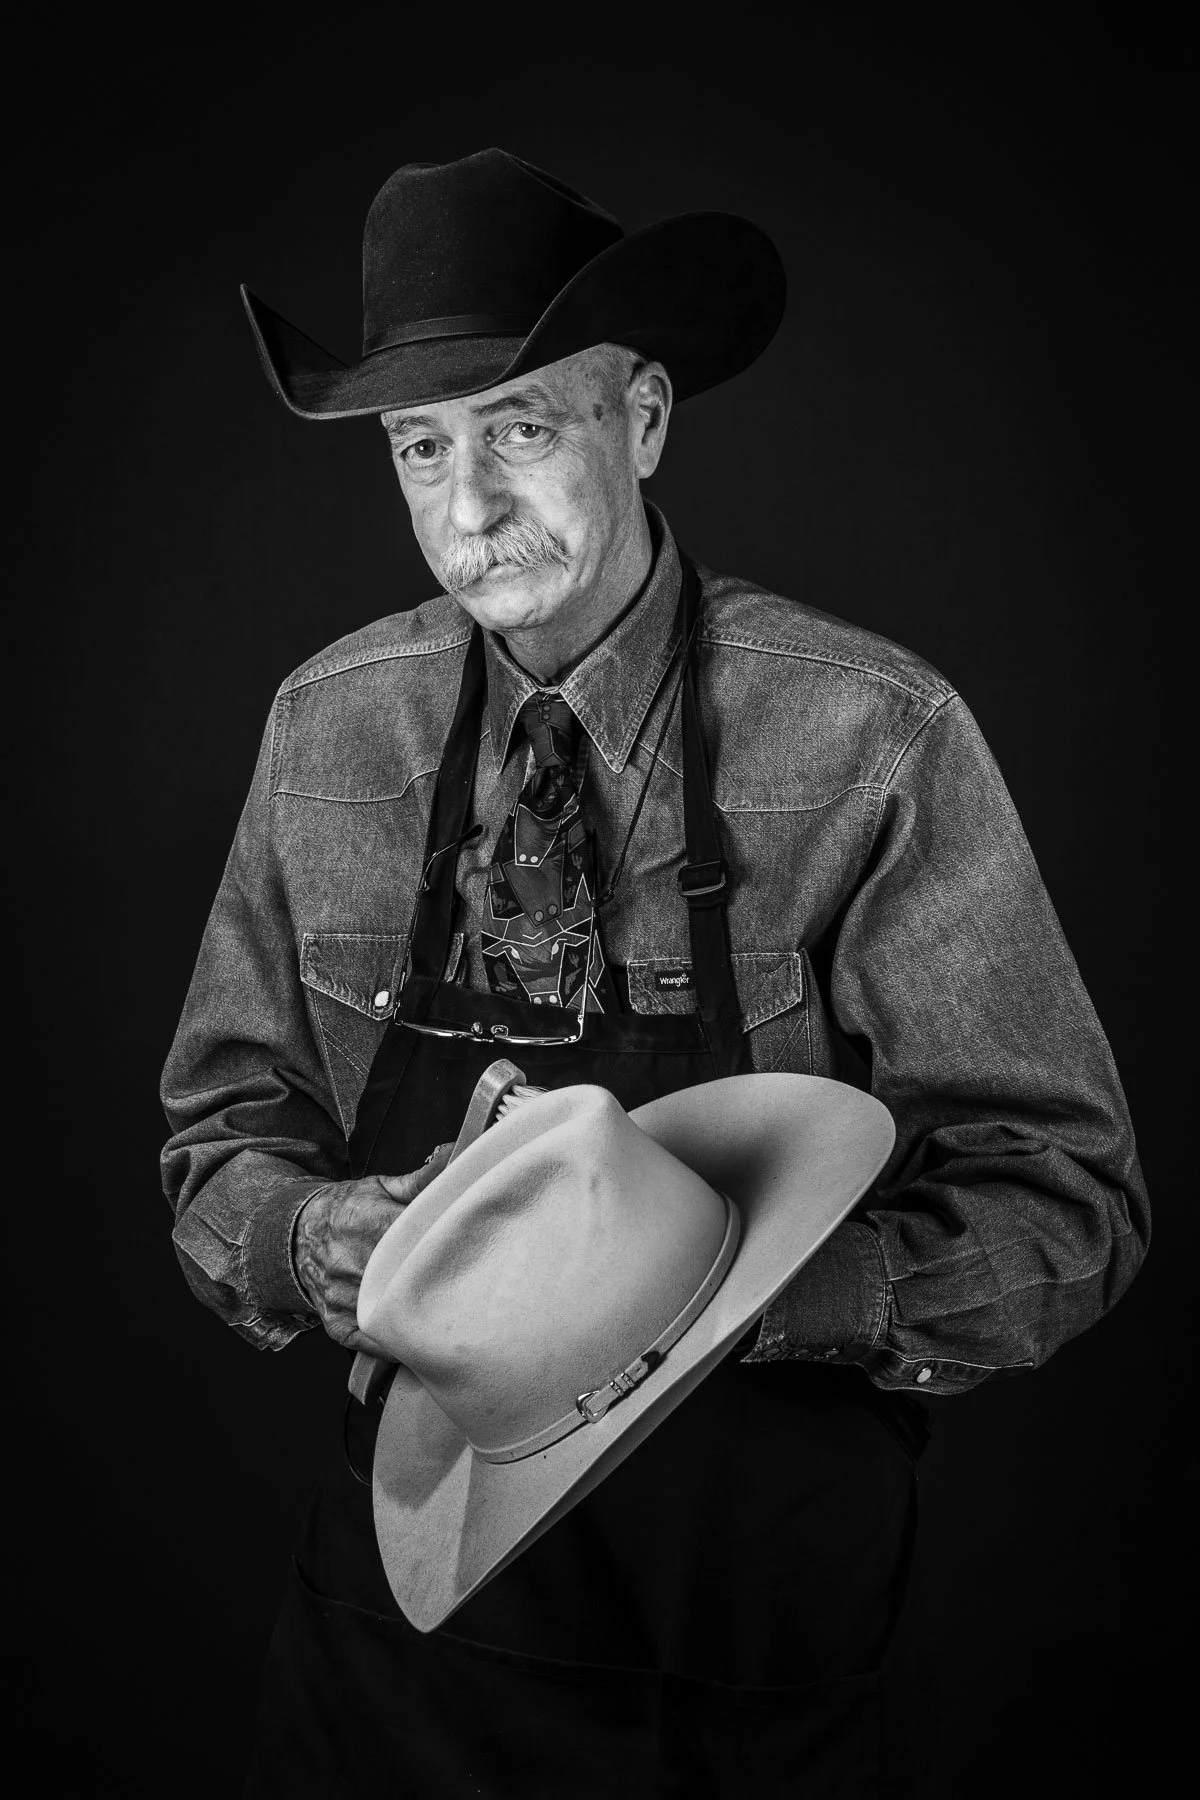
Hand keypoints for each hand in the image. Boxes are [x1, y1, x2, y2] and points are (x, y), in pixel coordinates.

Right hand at [292, 1144, 454, 1351]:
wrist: (294, 1235)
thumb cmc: (343, 1210)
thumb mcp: (379, 1188)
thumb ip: (421, 1179)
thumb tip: (456, 1156)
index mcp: (370, 1226)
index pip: (420, 1241)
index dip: (448, 1246)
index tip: (473, 1249)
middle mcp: (355, 1264)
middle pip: (410, 1283)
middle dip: (441, 1286)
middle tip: (472, 1291)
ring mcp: (345, 1299)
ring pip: (394, 1319)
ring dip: (422, 1319)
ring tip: (451, 1316)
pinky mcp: (339, 1324)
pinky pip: (374, 1343)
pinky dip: (396, 1344)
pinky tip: (416, 1336)